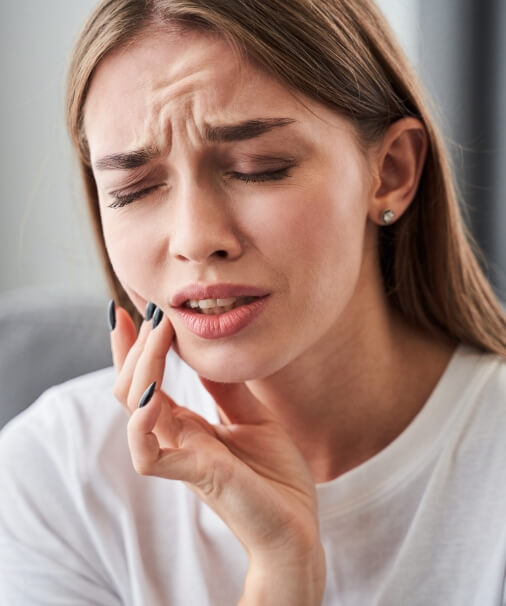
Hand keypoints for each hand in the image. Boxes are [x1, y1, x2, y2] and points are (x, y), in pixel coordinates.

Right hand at [110, 304, 325, 604]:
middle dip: (135, 346)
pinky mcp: (195, 475)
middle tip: (149, 310)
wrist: (299, 526)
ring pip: (134, 409)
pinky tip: (154, 394)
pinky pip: (148, 453)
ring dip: (141, 366)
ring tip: (158, 332)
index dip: (134, 348)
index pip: (147, 381)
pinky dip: (142, 423)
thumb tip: (206, 350)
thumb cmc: (276, 476)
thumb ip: (226, 388)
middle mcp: (177, 437)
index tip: (132, 309)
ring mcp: (182, 455)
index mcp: (189, 426)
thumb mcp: (253, 416)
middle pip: (132, 388)